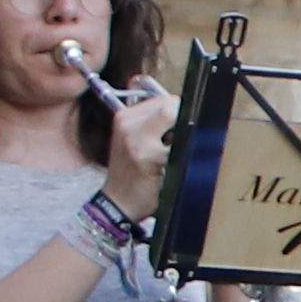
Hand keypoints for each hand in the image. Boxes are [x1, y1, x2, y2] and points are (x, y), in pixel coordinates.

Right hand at [76, 55, 179, 193]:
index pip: (164, 99)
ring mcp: (137, 140)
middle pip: (171, 107)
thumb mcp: (132, 139)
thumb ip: (151, 119)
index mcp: (123, 116)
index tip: (176, 128)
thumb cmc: (131, 170)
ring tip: (168, 156)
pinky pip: (178, 147)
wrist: (118, 202)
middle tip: (174, 143)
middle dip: (181, 124)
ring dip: (181, 141)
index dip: (177, 112)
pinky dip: (180, 156)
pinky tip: (168, 167)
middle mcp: (127, 124)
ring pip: (178, 125)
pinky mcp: (149, 157)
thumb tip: (177, 102)